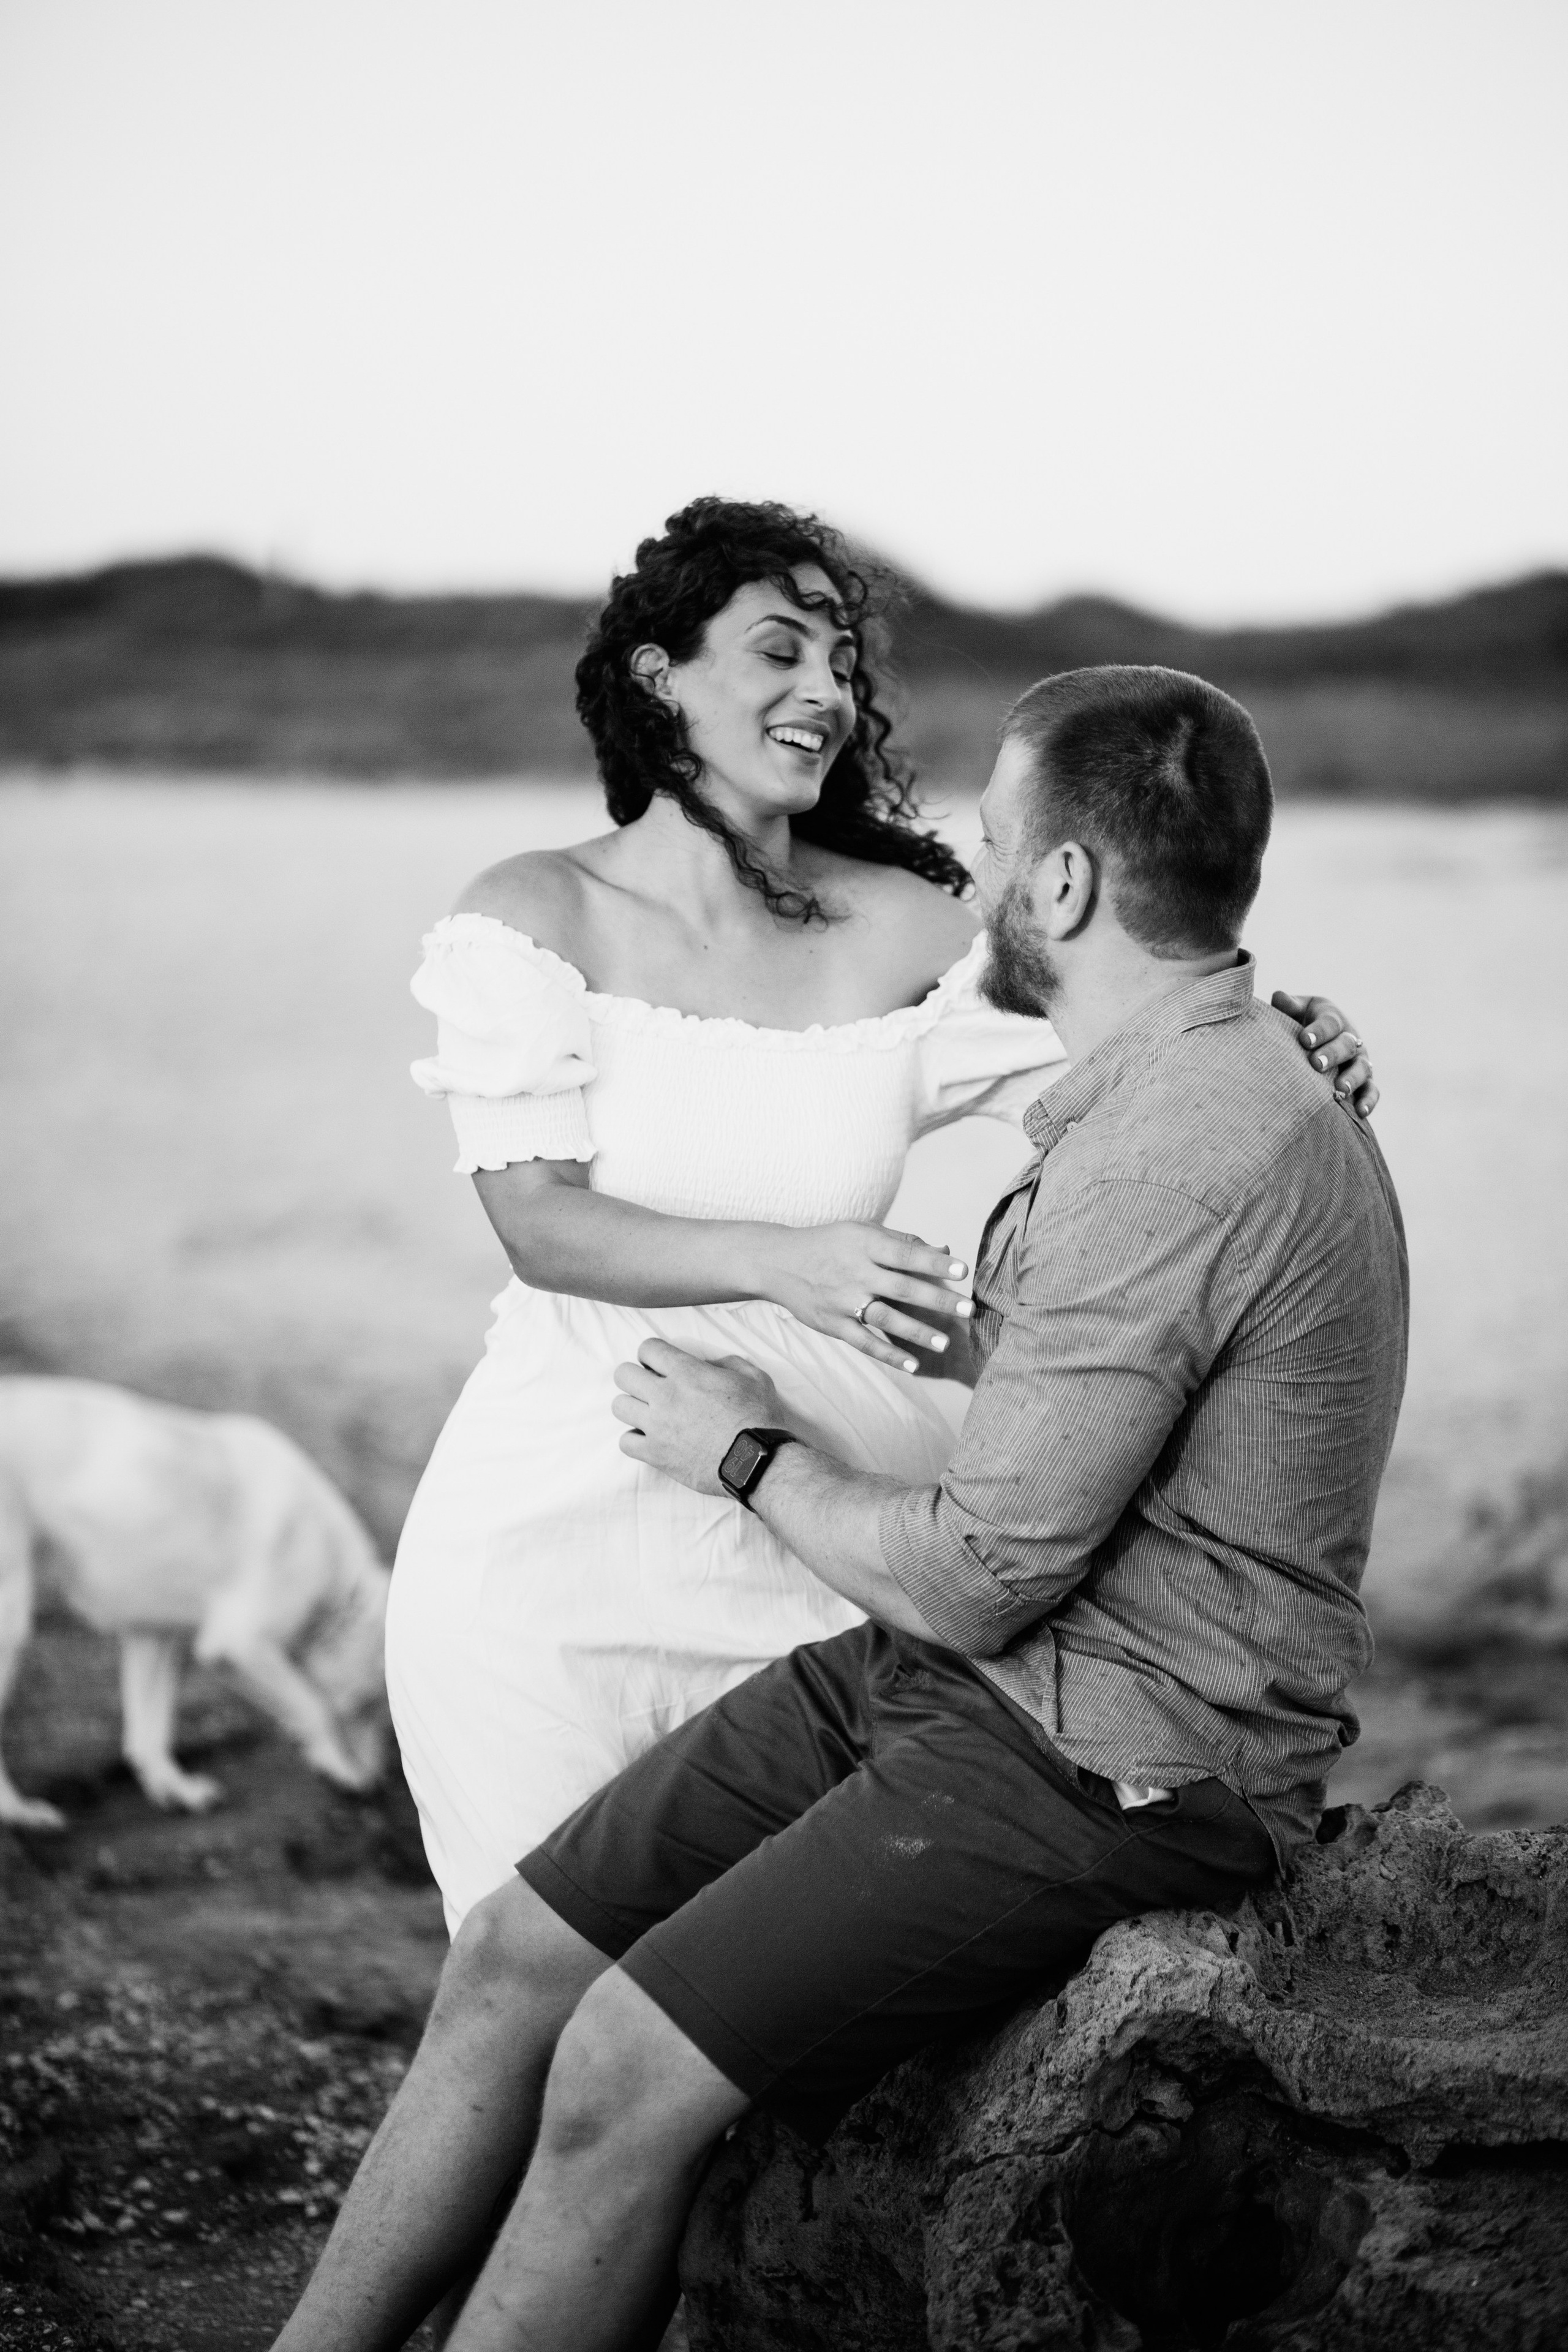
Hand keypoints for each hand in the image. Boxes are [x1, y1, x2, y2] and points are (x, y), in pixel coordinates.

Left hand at [613, 1341, 785, 1494]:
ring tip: (649, 1413)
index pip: (647, 1348)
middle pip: (623, 1374)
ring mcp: (657, 1426)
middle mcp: (665, 1396)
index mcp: (687, 1372)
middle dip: (635, 1376)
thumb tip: (708, 1364)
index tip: (661, 1363)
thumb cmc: (758, 1418)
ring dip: (633, 1406)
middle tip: (651, 1386)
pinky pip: (625, 1442)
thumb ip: (726, 1363)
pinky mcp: (656, 1454)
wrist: (757, 1461)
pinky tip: (650, 1439)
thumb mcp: (752, 1377)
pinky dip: (634, 1439)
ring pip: (619, 1406)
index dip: (653, 1353)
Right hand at [758, 1222, 972, 1372]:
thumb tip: (944, 1249)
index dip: (935, 1261)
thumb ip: (902, 1241)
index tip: (963, 1269)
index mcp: (865, 1244)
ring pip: (886, 1318)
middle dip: (938, 1299)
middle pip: (903, 1288)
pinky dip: (888, 1354)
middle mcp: (855, 1272)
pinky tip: (913, 1364)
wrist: (778, 1262)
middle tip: (968, 1308)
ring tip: (945, 1342)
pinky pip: (864, 1342)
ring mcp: (843, 1301)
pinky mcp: (833, 1324)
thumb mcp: (861, 1232)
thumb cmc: (830, 1244)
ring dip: (918, 1332)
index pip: (906, 1253)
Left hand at [1272, 992, 1378, 1116]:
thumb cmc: (1300, 1024)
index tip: (1304, 1040)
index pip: (1329, 1022)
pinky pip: (1372, 1090)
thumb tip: (1278, 997)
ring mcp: (1359, 1060)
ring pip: (1362, 1068)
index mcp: (1333, 1018)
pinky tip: (1360, 1112)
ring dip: (1352, 1078)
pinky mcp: (1365, 1081)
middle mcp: (1350, 1037)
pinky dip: (1369, 1100)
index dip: (1318, 1031)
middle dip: (1332, 1054)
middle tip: (1316, 1064)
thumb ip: (1288, 1007)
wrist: (1313, 1043)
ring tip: (1339, 1089)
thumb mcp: (1295, 1012)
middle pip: (1346, 1044)